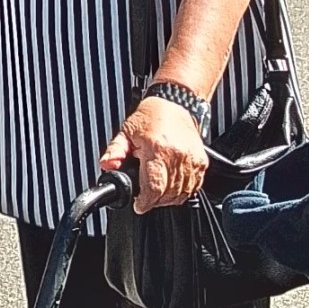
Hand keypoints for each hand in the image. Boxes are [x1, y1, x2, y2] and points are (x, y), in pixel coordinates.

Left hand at [99, 97, 208, 211]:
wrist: (175, 102)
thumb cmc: (152, 115)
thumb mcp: (127, 131)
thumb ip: (115, 151)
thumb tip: (107, 165)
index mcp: (157, 149)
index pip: (153, 187)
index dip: (145, 201)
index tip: (139, 205)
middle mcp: (176, 155)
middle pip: (167, 193)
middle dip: (154, 201)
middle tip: (145, 197)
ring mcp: (191, 159)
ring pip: (182, 193)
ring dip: (168, 198)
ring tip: (157, 192)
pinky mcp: (201, 161)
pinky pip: (194, 186)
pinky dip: (183, 191)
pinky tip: (172, 187)